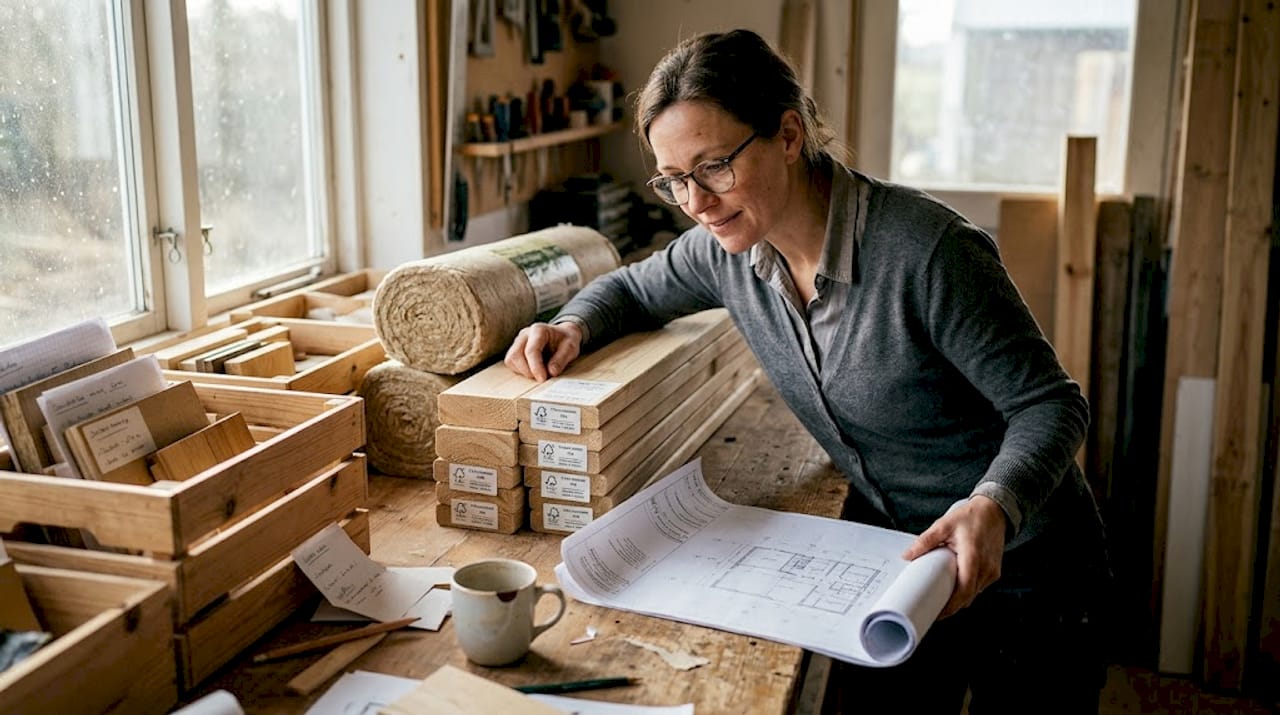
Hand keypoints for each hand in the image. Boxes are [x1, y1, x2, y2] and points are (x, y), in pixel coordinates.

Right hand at [504, 321, 582, 381]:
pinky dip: (521, 370)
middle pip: (516, 355)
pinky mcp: (515, 350)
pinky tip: (534, 370)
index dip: (535, 367)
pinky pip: (511, 363)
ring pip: (511, 360)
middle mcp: (525, 334)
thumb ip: (562, 359)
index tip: (543, 379)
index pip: (531, 350)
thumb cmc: (566, 340)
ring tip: (539, 373)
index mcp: (538, 330)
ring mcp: (518, 342)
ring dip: (523, 371)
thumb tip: (551, 372)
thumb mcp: (571, 348)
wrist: (562, 336)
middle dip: (527, 371)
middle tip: (542, 377)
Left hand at [902, 495, 1006, 618]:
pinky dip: (968, 590)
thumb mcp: (944, 525)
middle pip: (968, 597)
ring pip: (974, 594)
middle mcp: (986, 568)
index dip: (951, 606)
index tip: (937, 613)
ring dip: (960, 598)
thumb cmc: (971, 516)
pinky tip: (955, 587)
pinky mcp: (995, 571)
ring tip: (941, 598)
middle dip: (952, 606)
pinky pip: (980, 587)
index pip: (963, 590)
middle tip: (933, 609)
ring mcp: (992, 571)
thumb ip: (925, 541)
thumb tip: (907, 555)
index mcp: (973, 557)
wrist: (995, 511)